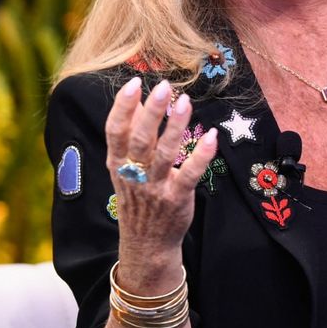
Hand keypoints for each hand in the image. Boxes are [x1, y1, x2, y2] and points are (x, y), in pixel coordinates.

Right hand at [104, 78, 217, 289]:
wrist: (146, 244)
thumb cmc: (137, 197)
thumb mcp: (125, 167)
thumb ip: (131, 133)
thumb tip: (138, 99)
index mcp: (118, 163)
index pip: (115, 131)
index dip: (122, 107)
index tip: (133, 83)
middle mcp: (134, 174)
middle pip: (140, 140)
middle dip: (151, 113)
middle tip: (163, 87)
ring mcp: (156, 187)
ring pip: (165, 154)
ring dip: (175, 128)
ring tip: (185, 101)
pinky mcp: (177, 198)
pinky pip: (190, 174)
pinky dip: (200, 155)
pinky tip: (211, 136)